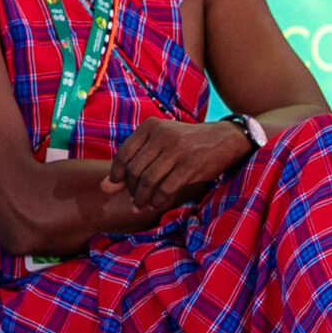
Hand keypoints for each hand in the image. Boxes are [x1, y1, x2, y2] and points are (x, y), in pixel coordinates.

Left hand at [102, 117, 251, 212]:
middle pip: (134, 170)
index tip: (115, 187)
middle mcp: (162, 135)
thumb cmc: (188, 144)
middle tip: (133, 200)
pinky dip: (157, 201)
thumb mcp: (161, 144)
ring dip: (141, 198)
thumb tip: (105, 186)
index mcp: (151, 126)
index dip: (116, 175)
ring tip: (140, 206)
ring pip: (148, 181)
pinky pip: (165, 189)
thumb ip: (135, 161)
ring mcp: (176, 149)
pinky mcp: (190, 165)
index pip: (123, 154)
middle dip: (130, 190)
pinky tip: (156, 204)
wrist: (227, 139)